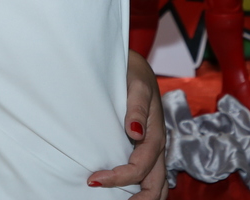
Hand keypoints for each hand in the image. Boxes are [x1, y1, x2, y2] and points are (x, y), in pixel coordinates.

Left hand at [87, 50, 167, 199]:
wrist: (135, 64)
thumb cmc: (133, 72)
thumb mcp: (136, 83)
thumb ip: (137, 108)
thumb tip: (135, 131)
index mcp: (156, 133)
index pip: (140, 167)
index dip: (119, 178)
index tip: (93, 180)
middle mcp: (156, 145)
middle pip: (155, 185)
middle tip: (105, 199)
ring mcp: (152, 148)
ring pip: (155, 184)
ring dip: (141, 196)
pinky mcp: (144, 147)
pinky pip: (147, 174)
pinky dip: (137, 188)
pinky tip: (120, 191)